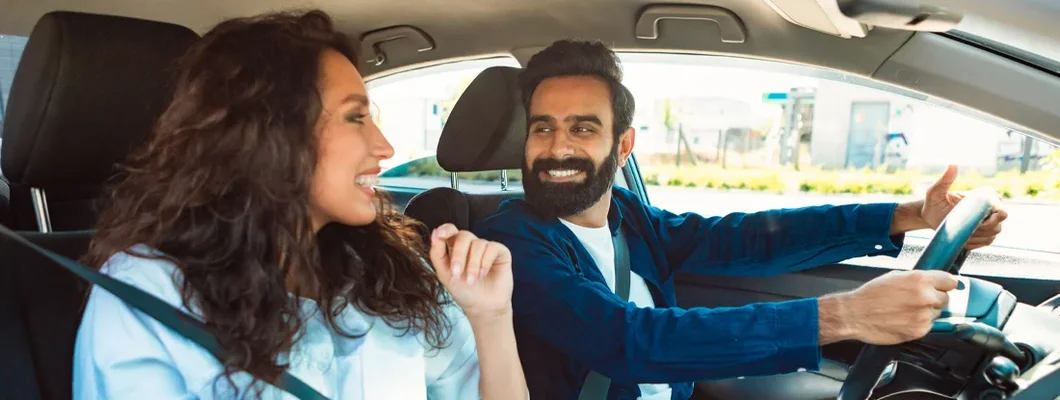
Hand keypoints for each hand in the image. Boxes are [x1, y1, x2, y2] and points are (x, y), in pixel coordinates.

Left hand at [429, 223, 513, 319]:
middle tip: (457, 273)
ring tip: (472, 280)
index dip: (445, 230)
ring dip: (473, 264)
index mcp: (455, 247)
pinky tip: (483, 274)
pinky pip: (492, 248)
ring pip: (477, 243)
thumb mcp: (444, 274)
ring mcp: (486, 247)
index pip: (450, 230)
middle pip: (463, 236)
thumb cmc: (464, 291)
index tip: (440, 235)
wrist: (483, 308)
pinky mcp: (500, 252)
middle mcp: (471, 245)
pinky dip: (485, 262)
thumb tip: (435, 233)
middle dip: (458, 255)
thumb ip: (437, 253)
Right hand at [820, 270, 958, 344]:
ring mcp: (924, 315)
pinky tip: (904, 320)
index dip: (946, 284)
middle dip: (934, 299)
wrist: (855, 314)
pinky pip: (928, 326)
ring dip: (926, 312)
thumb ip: (916, 278)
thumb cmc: (870, 295)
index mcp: (920, 279)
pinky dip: (919, 324)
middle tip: (918, 300)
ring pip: (936, 313)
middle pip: (945, 299)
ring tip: (906, 311)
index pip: (951, 281)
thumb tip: (931, 281)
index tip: (944, 287)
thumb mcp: (894, 276)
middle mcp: (926, 297)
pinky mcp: (920, 331)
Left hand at [919, 165, 1007, 249]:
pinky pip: (987, 241)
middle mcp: (990, 208)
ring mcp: (989, 221)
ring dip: (977, 237)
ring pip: (994, 234)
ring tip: (960, 233)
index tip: (974, 222)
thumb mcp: (935, 192)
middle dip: (981, 230)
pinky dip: (975, 243)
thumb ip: (944, 180)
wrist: (930, 218)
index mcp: (984, 196)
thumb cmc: (932, 203)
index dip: (991, 219)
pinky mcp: (985, 233)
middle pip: (998, 225)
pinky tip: (962, 239)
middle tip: (963, 228)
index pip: (1001, 210)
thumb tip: (952, 165)